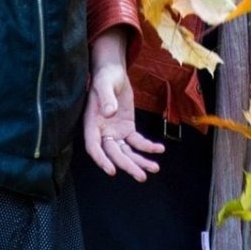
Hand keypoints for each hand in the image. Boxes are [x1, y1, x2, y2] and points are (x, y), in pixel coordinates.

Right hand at [83, 62, 165, 181]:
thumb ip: (106, 98)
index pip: (94, 147)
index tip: (112, 171)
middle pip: (114, 154)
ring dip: (139, 161)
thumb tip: (109, 112)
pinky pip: (137, 141)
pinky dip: (147, 146)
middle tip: (141, 176)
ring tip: (154, 168)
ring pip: (126, 152)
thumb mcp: (105, 85)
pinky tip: (159, 149)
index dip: (101, 160)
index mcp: (92, 124)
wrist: (114, 73)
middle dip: (127, 165)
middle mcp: (103, 132)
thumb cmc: (105, 78)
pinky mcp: (127, 128)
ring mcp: (115, 132)